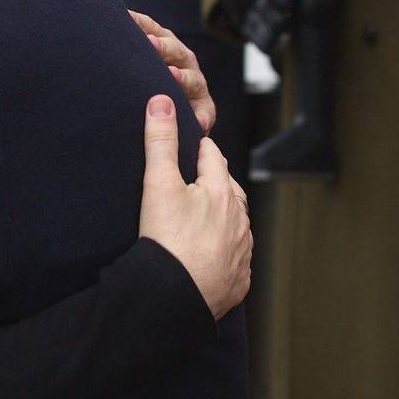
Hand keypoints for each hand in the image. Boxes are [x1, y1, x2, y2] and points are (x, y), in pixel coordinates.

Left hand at [129, 6, 215, 132]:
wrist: (168, 108)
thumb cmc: (144, 73)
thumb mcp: (132, 48)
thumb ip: (118, 21)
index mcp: (163, 42)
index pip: (149, 28)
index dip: (138, 24)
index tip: (124, 18)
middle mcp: (181, 59)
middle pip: (173, 50)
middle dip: (162, 47)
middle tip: (148, 44)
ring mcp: (195, 83)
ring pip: (191, 79)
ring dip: (182, 78)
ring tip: (171, 77)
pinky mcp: (204, 110)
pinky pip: (205, 114)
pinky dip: (202, 118)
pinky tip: (197, 123)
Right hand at [137, 96, 250, 319]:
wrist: (173, 298)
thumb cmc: (167, 239)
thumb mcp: (158, 184)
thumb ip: (160, 141)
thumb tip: (161, 100)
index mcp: (222, 192)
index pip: (214, 158)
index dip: (200, 150)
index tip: (193, 146)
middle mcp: (239, 220)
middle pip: (229, 191)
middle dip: (215, 184)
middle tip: (195, 182)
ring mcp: (241, 252)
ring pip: (235, 226)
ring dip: (223, 219)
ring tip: (204, 219)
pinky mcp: (237, 281)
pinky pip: (234, 260)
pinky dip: (224, 254)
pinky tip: (210, 256)